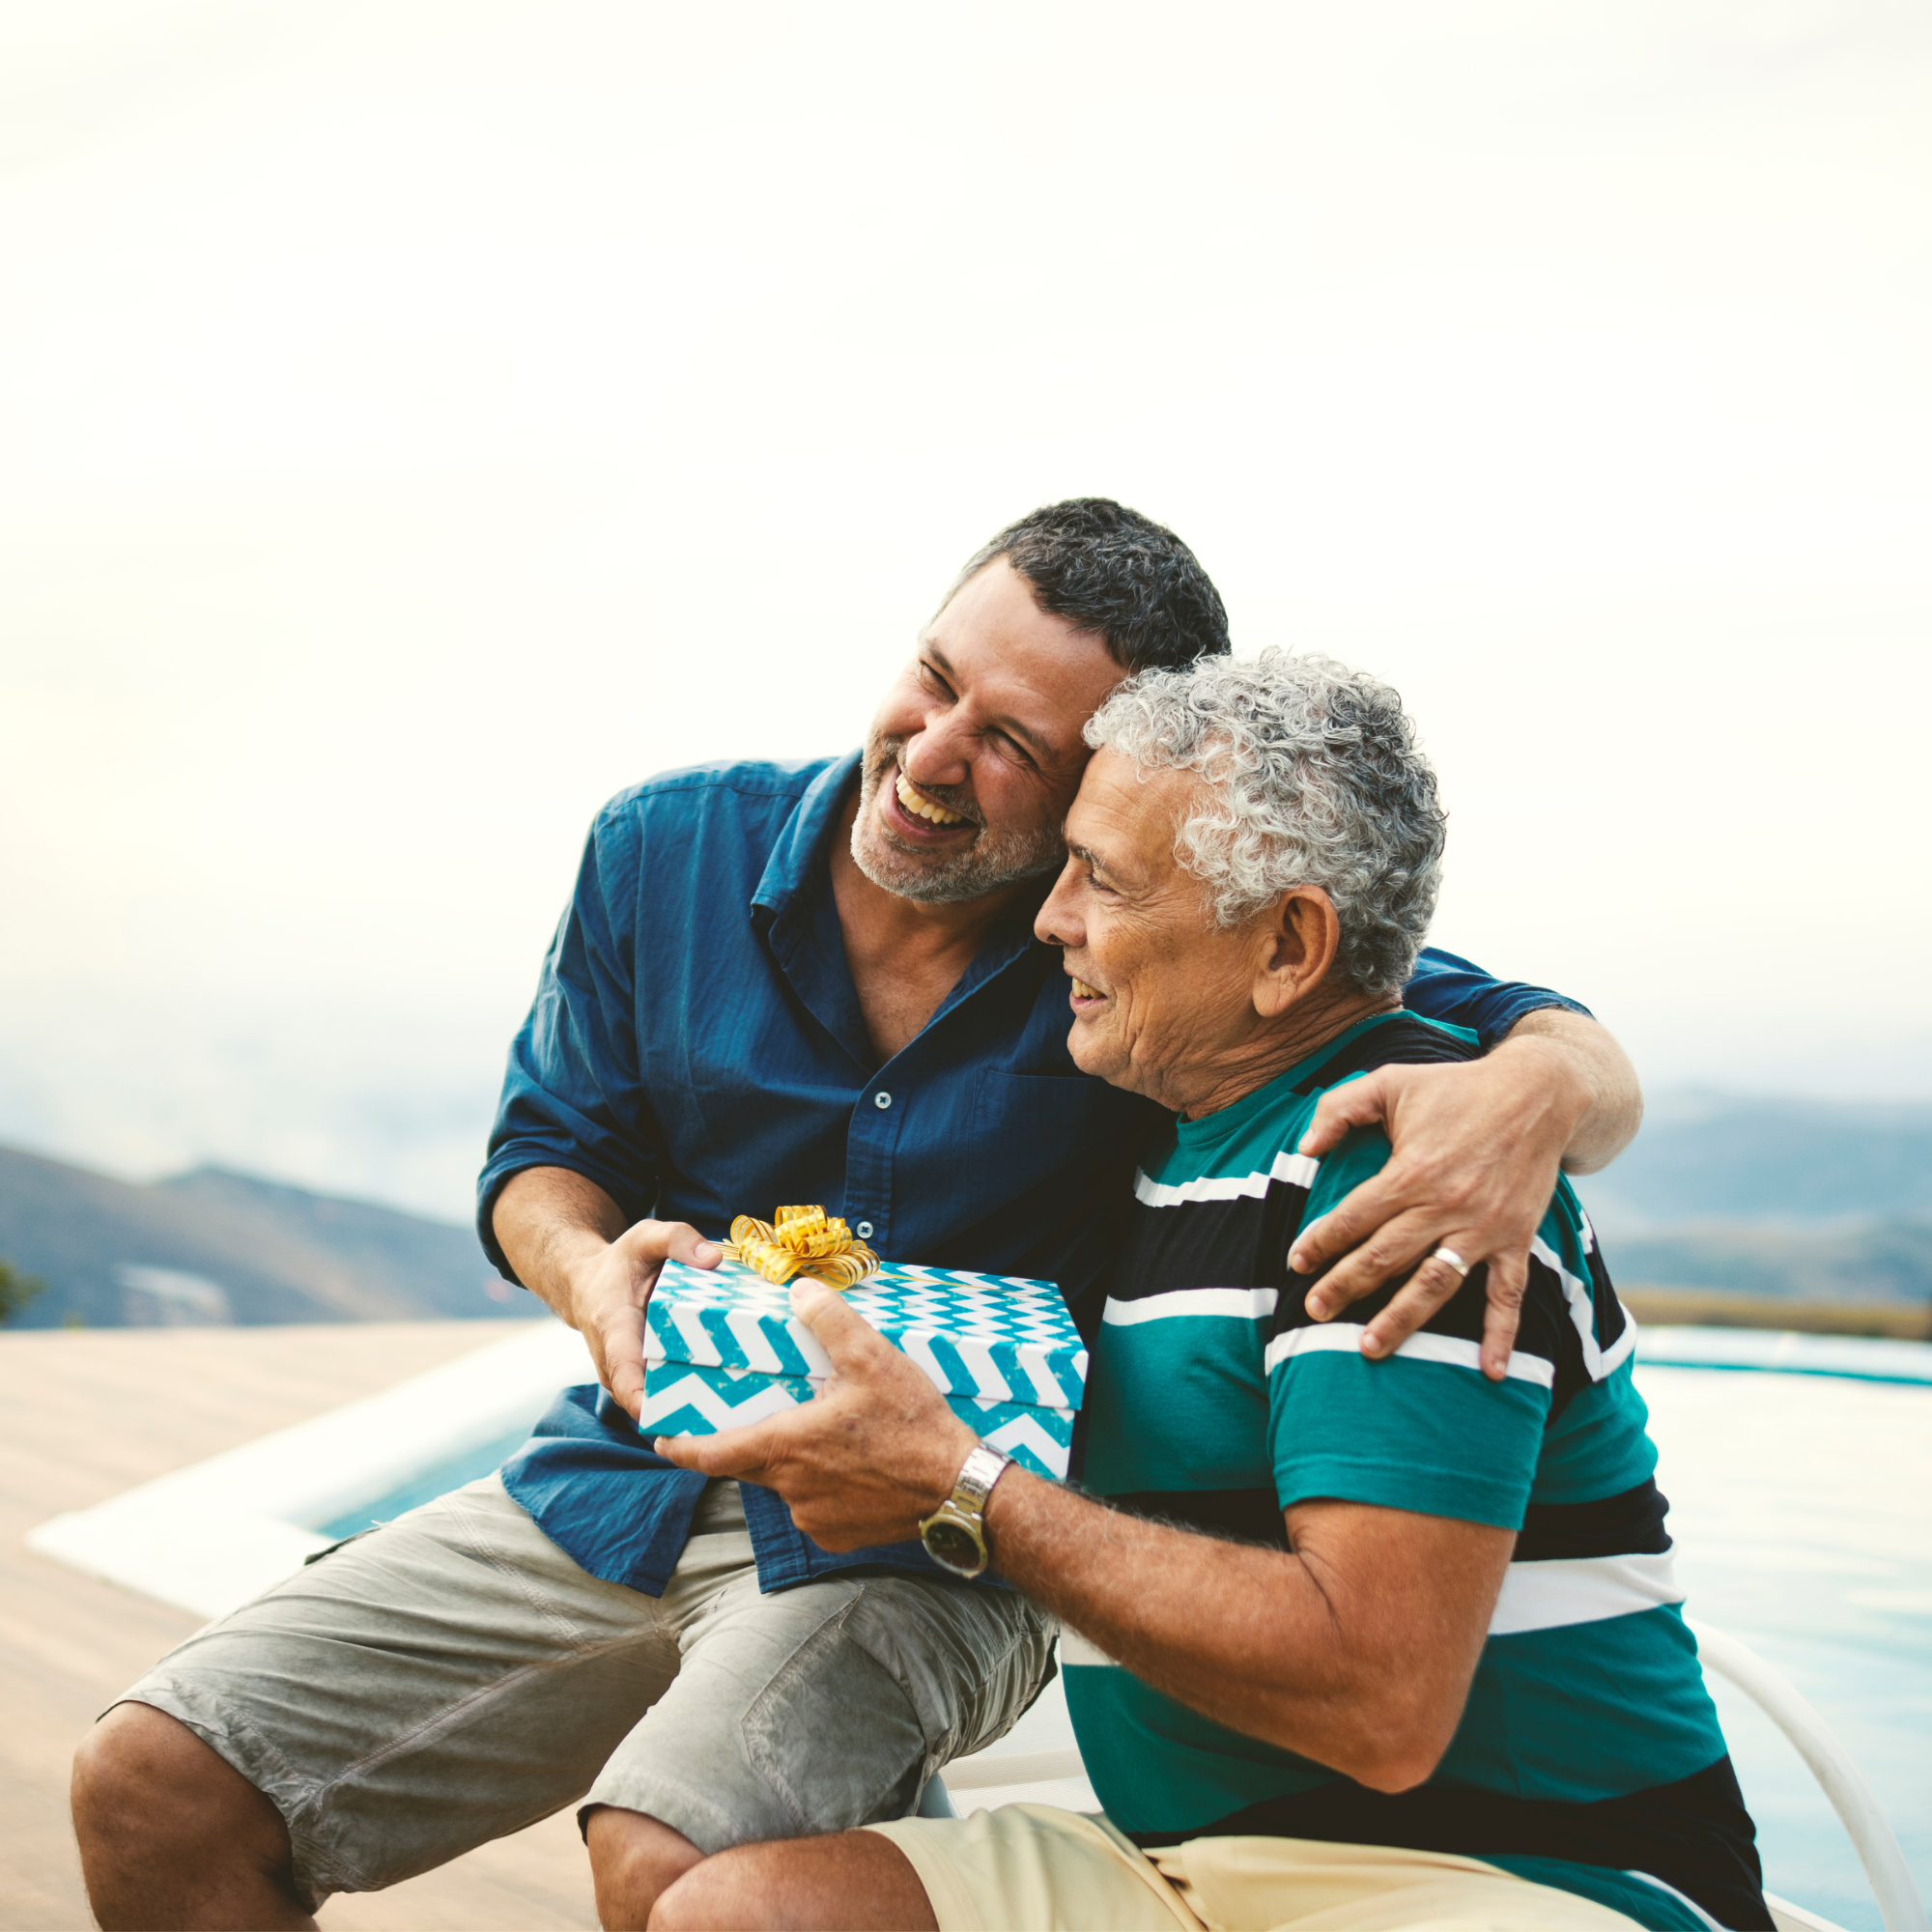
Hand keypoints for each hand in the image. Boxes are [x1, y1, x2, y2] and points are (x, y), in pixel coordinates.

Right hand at [564, 1219, 719, 1419]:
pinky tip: (727, 1393)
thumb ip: (678, 1239)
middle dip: (684, 1409)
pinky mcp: (641, 1378)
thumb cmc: (620, 1263)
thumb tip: (713, 1259)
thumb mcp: (646, 1237)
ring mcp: (627, 1375)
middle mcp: (616, 1362)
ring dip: (690, 1407)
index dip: (645, 1401)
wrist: (588, 1285)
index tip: (674, 1417)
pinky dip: (690, 1395)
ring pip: (657, 1402)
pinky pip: (663, 1394)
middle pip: (647, 1398)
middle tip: (730, 1407)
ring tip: (735, 1403)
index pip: (624, 1375)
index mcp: (614, 1329)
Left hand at [654, 1281, 975, 1548]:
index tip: (663, 1439)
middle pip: (750, 1466)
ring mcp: (814, 1518)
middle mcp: (791, 1489)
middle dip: (752, 1441)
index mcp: (786, 1446)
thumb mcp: (873, 1359)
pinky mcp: (839, 1537)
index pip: (712, 1454)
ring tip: (833, 1435)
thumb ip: (829, 1321)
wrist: (959, 1491)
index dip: (682, 1447)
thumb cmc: (914, 1426)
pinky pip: (816, 1508)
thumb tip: (800, 1290)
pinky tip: (857, 1465)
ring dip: (798, 1463)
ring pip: (788, 1486)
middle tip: (771, 1415)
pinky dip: (826, 1487)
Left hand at [1288, 1038, 1591, 1377]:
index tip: (1296, 1262)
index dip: (1321, 1241)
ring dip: (1401, 1320)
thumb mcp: (1390, 1081)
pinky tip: (1489, 1372)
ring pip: (1435, 1286)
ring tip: (1368, 1348)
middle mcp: (1445, 1206)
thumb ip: (1339, 1109)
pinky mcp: (1516, 1239)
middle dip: (1344, 1287)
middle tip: (1313, 1312)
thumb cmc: (1456, 1088)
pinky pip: (1508, 1295)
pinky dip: (1500, 1335)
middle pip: (1384, 1258)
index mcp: (1411, 1172)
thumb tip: (1304, 1148)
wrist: (1539, 1093)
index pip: (1354, 1217)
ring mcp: (1483, 1228)